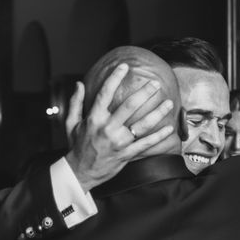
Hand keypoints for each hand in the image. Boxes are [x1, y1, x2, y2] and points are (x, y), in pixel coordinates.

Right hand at [65, 63, 174, 190]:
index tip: (124, 66)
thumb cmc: (77, 147)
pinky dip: (159, 136)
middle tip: (155, 83)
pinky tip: (169, 128)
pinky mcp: (126, 154)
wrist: (80, 172)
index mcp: (94, 119)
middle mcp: (107, 129)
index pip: (105, 93)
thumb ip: (75, 103)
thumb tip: (79, 84)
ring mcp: (118, 142)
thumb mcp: (70, 124)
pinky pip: (146, 144)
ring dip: (157, 113)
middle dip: (144, 93)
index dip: (115, 78)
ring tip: (168, 103)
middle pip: (129, 106)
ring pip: (142, 125)